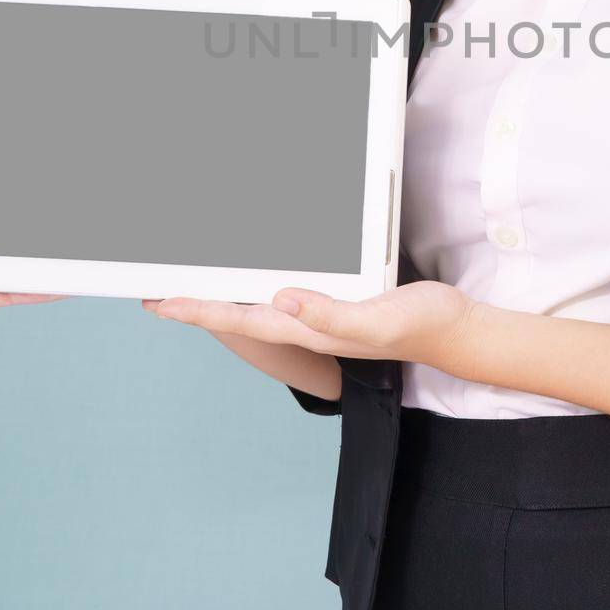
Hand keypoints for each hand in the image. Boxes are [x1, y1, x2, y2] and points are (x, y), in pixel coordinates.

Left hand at [142, 280, 479, 373]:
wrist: (453, 329)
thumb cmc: (420, 325)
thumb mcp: (378, 318)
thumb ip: (331, 316)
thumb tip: (282, 302)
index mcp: (309, 329)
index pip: (240, 318)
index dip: (198, 310)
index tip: (160, 303)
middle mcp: (306, 325)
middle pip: (237, 314)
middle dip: (197, 305)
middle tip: (156, 295)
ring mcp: (318, 317)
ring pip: (255, 306)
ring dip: (221, 297)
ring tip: (190, 288)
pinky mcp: (334, 303)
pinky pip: (282, 295)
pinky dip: (256, 285)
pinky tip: (254, 280)